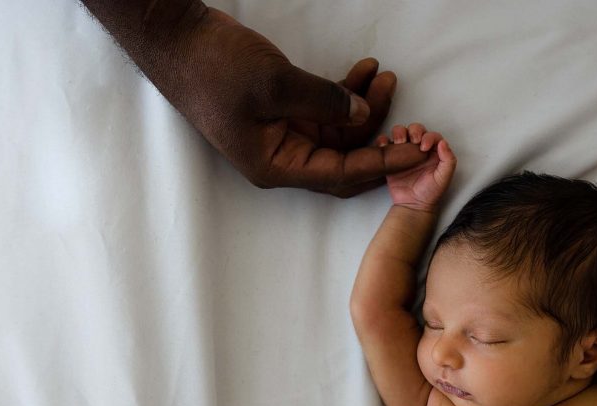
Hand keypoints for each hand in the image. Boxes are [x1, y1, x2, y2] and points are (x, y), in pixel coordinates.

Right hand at [81, 2, 427, 196]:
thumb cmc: (214, 67)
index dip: (383, 165)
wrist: (178, 39)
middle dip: (380, 137)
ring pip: (339, 131)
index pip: (341, 175)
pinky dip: (346, 93)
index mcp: (276, 166)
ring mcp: (283, 134)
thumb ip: (323, 100)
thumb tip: (362, 112)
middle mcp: (282, 158)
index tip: (418, 154)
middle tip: (415, 120)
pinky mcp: (283, 110)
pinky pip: (326, 110)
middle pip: (346, 158)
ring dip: (366, 106)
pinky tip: (365, 71)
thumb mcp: (274, 83)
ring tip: (386, 76)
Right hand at [376, 124, 455, 212]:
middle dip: (413, 130)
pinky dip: (383, 140)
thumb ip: (448, 160)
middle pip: (415, 129)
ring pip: (400, 133)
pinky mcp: (391, 158)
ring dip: (399, 132)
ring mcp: (404, 153)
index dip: (428, 136)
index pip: (432, 135)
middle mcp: (419, 149)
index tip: (424, 147)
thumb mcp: (444, 178)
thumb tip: (443, 143)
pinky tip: (385, 145)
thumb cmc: (431, 193)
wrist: (413, 205)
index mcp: (434, 152)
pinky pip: (386, 144)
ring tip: (398, 142)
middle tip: (412, 141)